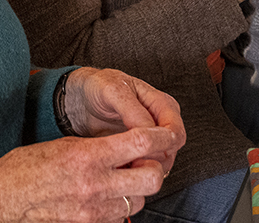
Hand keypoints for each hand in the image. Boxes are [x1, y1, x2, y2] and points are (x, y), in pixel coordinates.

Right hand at [0, 126, 176, 222]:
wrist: (2, 199)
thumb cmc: (25, 166)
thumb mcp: (63, 144)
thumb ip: (97, 147)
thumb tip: (126, 147)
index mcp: (87, 155)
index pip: (140, 142)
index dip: (162, 136)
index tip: (169, 132)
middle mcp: (95, 183)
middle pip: (152, 177)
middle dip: (156, 166)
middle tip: (147, 158)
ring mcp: (94, 208)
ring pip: (140, 200)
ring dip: (139, 187)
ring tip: (125, 176)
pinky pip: (120, 214)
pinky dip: (122, 203)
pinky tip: (109, 192)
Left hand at [64, 68, 185, 171]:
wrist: (83, 97)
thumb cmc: (100, 88)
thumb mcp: (115, 93)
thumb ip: (135, 113)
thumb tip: (152, 136)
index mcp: (163, 104)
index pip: (176, 134)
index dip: (161, 148)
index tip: (137, 153)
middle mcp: (162, 122)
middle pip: (171, 152)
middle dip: (152, 161)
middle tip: (126, 161)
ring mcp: (152, 138)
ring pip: (160, 163)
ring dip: (141, 168)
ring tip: (118, 163)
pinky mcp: (140, 150)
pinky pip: (145, 167)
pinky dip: (133, 170)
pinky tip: (118, 166)